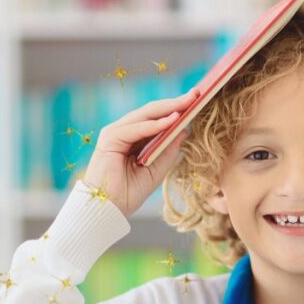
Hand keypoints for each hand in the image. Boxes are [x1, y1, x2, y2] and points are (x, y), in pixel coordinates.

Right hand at [81, 87, 199, 217]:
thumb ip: (168, 150)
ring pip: (145, 115)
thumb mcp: (156, 170)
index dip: (175, 109)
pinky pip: (136, 128)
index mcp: (133, 139)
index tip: (196, 101)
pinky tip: (171, 121)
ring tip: (188, 102)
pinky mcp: (110, 138)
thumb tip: (185, 131)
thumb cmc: (128, 193)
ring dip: (168, 109)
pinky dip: (154, 125)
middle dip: (175, 104)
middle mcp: (124, 132)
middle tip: (196, 94)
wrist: (107, 210)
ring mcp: (115, 133)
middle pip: (152, 112)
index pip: (156, 118)